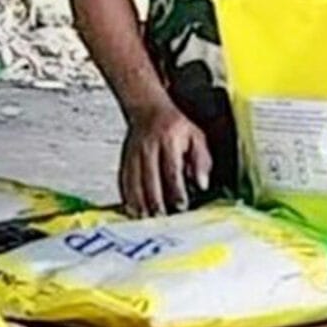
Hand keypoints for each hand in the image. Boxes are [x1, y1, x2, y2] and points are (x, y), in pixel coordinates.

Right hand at [119, 102, 211, 216]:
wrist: (148, 109)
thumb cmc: (175, 126)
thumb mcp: (197, 137)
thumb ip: (202, 160)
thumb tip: (202, 183)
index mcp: (168, 141)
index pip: (172, 169)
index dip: (176, 190)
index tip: (181, 205)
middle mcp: (148, 147)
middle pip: (150, 178)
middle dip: (155, 200)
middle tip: (161, 217)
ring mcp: (133, 154)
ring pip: (134, 181)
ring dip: (139, 201)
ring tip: (145, 217)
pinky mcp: (124, 160)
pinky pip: (124, 180)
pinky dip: (127, 196)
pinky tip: (132, 208)